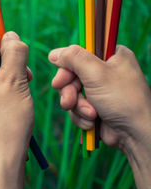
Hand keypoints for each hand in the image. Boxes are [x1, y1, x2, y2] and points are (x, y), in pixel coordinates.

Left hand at [0, 31, 33, 188]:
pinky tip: (13, 106)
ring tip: (21, 95)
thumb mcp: (15, 79)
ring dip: (8, 82)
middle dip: (8, 68)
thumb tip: (9, 35)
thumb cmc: (7, 119)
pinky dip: (2, 95)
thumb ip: (14, 51)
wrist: (1, 160)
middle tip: (25, 79)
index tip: (16, 57)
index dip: (1, 47)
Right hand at [48, 45, 150, 188]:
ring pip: (72, 93)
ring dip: (77, 105)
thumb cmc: (122, 100)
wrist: (135, 134)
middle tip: (68, 101)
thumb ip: (73, 58)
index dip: (67, 66)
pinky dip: (81, 116)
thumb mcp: (96, 73)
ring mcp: (100, 90)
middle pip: (72, 74)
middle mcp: (106, 71)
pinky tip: (92, 121)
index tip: (61, 78)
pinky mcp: (95, 107)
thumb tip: (53, 53)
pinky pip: (76, 107)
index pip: (79, 53)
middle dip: (70, 91)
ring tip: (90, 114)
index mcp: (111, 56)